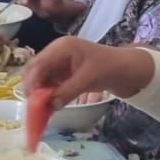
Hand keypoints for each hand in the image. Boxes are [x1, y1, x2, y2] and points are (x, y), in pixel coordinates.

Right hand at [23, 36, 154, 104]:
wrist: (127, 69)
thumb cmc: (110, 67)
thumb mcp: (88, 78)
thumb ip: (68, 91)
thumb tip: (50, 106)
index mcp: (61, 47)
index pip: (38, 63)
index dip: (32, 82)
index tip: (32, 100)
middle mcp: (56, 54)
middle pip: (35, 71)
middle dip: (33, 89)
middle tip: (34, 108)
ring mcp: (59, 64)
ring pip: (41, 80)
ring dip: (39, 95)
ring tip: (40, 112)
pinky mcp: (64, 75)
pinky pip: (50, 86)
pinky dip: (48, 97)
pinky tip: (48, 109)